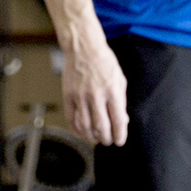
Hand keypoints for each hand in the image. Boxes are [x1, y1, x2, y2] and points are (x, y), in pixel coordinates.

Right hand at [60, 27, 129, 145]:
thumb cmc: (105, 64)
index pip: (118, 121)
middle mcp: (96, 96)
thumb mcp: (120, 81)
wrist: (83, 49)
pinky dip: (77, 129)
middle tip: (108, 141)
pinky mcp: (68, 96)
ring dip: (92, 137)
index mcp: (113, 92)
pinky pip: (71, 118)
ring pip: (85, 126)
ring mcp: (80, 96)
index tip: (120, 141)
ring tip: (96, 139)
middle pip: (101, 127)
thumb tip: (122, 121)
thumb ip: (121, 101)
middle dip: (106, 139)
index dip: (120, 135)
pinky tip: (82, 132)